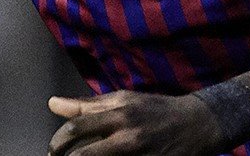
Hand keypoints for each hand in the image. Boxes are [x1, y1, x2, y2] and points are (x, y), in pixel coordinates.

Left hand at [47, 90, 223, 154]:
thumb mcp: (123, 100)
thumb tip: (53, 103)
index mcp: (120, 112)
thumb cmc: (155, 110)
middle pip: (83, 155)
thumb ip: (88, 105)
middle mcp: (128, 135)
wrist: (196, 124)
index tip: (53, 151)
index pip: (77, 127)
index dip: (58, 142)